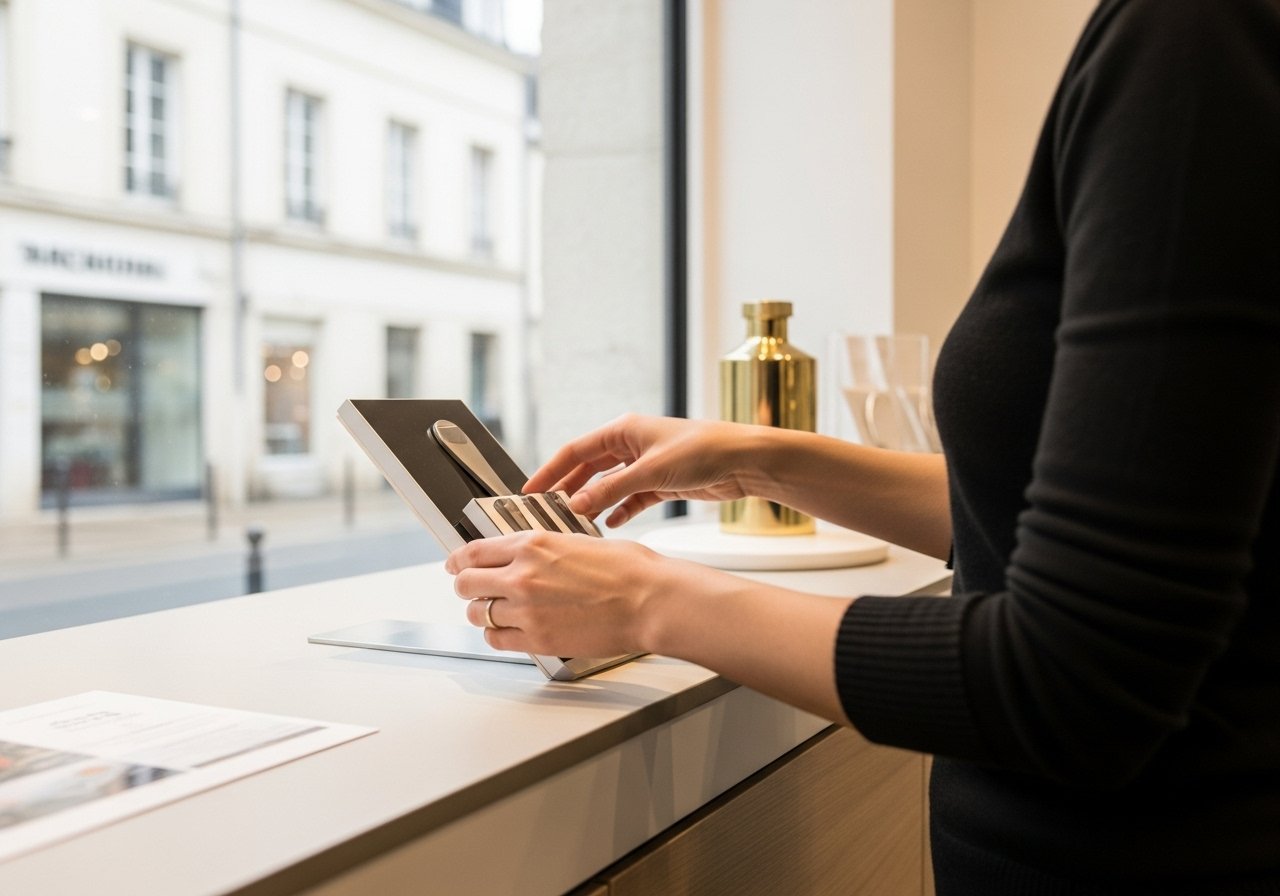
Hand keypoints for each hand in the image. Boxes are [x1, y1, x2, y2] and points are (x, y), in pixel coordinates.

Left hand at [446, 530, 676, 657]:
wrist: (649, 600)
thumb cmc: (629, 570)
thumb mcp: (579, 541)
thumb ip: (544, 550)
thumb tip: (528, 556)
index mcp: (532, 545)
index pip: (473, 552)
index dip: (458, 560)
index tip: (456, 564)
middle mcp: (522, 576)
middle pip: (465, 584)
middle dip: (466, 587)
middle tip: (472, 590)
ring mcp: (526, 610)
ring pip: (477, 614)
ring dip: (482, 613)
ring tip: (494, 612)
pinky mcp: (537, 639)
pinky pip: (497, 640)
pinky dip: (498, 636)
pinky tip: (509, 631)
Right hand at [523, 414, 762, 526]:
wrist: (744, 460)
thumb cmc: (702, 451)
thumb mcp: (650, 471)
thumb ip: (612, 490)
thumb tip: (577, 505)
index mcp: (623, 430)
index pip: (575, 450)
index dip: (551, 470)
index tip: (530, 490)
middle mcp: (632, 444)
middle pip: (589, 469)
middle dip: (569, 490)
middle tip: (548, 512)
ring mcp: (646, 464)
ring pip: (609, 485)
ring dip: (594, 503)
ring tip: (575, 524)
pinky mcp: (662, 482)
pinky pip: (631, 498)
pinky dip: (620, 511)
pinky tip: (610, 525)